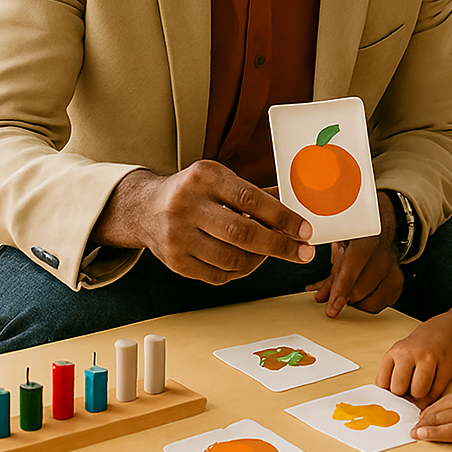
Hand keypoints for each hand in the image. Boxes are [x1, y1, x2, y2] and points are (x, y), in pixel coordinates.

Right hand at [92, 162, 314, 283]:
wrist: (146, 209)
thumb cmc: (195, 191)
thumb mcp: (220, 180)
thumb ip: (255, 194)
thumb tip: (297, 209)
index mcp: (204, 177)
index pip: (250, 198)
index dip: (282, 217)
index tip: (305, 230)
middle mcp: (186, 204)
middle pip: (241, 233)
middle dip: (279, 245)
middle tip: (304, 252)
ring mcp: (177, 235)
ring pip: (232, 258)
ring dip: (260, 260)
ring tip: (270, 252)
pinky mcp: (174, 261)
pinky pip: (218, 275)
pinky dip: (240, 271)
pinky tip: (248, 260)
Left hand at [305, 191, 403, 316]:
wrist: (383, 232)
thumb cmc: (359, 242)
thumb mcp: (341, 251)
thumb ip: (331, 276)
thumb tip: (321, 297)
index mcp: (365, 241)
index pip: (352, 269)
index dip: (341, 289)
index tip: (333, 307)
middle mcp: (382, 256)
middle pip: (360, 290)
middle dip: (345, 297)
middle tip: (337, 293)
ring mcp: (393, 270)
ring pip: (370, 302)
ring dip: (357, 302)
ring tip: (352, 289)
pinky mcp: (397, 283)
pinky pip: (380, 304)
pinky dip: (368, 303)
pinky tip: (364, 292)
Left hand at [376, 318, 451, 406]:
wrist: (439, 334)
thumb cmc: (414, 352)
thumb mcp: (397, 358)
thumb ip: (390, 378)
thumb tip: (391, 408)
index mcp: (394, 353)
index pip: (382, 384)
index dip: (388, 392)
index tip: (395, 391)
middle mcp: (410, 354)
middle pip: (399, 390)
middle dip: (404, 394)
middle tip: (410, 387)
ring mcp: (429, 358)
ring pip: (419, 393)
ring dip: (420, 395)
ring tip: (422, 384)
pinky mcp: (446, 365)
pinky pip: (436, 393)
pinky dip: (433, 394)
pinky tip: (433, 383)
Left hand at [411, 381, 451, 442]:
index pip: (448, 399)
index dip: (433, 407)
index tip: (423, 414)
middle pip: (442, 408)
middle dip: (426, 417)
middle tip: (413, 424)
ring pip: (445, 420)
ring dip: (428, 426)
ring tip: (416, 431)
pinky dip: (440, 434)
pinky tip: (429, 436)